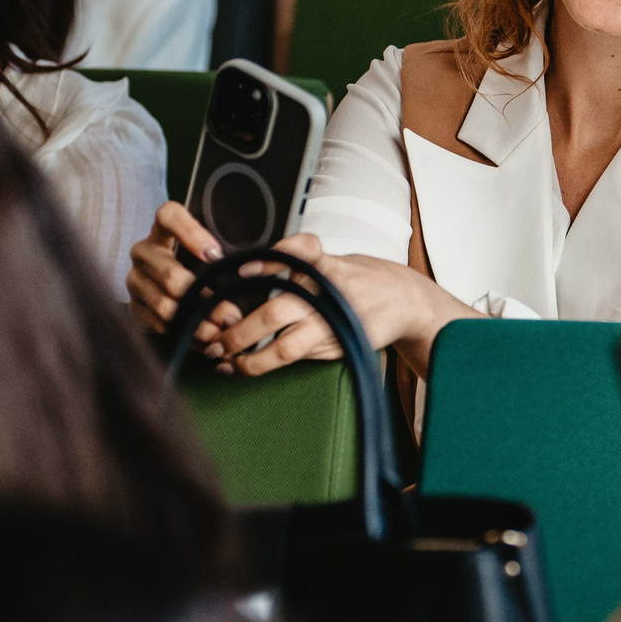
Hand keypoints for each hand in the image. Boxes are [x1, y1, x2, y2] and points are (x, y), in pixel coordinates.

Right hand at [127, 200, 250, 353]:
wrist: (160, 288)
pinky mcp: (134, 307)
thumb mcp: (204, 255)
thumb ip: (219, 261)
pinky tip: (204, 340)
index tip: (216, 254)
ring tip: (221, 332)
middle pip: (170, 274)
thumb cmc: (192, 265)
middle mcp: (143, 253)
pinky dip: (184, 334)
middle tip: (232, 315)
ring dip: (197, 323)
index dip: (190, 232)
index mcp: (161, 232)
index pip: (168, 216)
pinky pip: (159, 325)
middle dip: (205, 299)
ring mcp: (135, 281)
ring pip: (165, 305)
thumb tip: (245, 287)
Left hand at [215, 232, 474, 376]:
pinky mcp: (340, 345)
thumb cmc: (358, 276)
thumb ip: (295, 259)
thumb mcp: (330, 256)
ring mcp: (334, 322)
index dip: (265, 263)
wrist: (404, 301)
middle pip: (277, 312)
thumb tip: (246, 269)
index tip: (240, 271)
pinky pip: (298, 358)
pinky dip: (268, 365)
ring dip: (250, 359)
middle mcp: (329, 293)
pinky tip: (245, 366)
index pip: (295, 255)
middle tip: (215, 338)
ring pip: (286, 347)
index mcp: (325, 265)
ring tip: (226, 362)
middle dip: (240, 329)